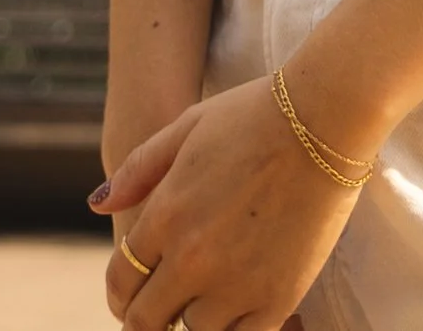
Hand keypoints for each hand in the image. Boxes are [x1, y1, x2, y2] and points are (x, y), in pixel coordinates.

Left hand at [94, 76, 361, 330]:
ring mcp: (234, 284)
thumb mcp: (187, 126)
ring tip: (210, 296)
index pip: (122, 279)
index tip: (129, 296)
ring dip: (197, 317)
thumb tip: (97, 205)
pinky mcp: (276, 299)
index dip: (120, 293)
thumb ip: (139, 169)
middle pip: (147, 320)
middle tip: (160, 312)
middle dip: (147, 318)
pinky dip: (234, 330)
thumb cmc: (254, 114)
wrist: (324, 118)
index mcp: (165, 216)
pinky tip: (239, 309)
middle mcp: (192, 258)